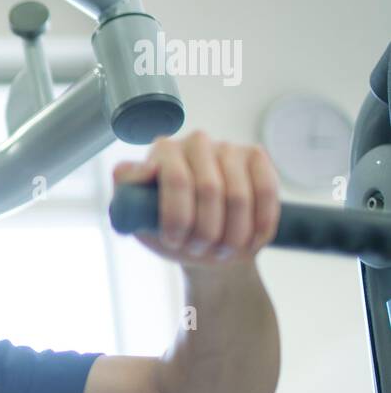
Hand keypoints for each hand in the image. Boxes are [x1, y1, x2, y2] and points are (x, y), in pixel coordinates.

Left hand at [111, 130, 280, 268]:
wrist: (203, 243)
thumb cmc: (165, 228)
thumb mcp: (136, 215)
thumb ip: (127, 190)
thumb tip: (141, 169)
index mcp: (163, 151)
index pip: (176, 179)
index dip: (177, 217)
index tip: (173, 242)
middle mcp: (196, 142)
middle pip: (210, 189)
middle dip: (205, 230)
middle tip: (198, 250)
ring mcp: (228, 148)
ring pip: (239, 196)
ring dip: (233, 234)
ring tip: (222, 251)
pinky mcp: (257, 158)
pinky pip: (266, 192)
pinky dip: (260, 224)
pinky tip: (250, 241)